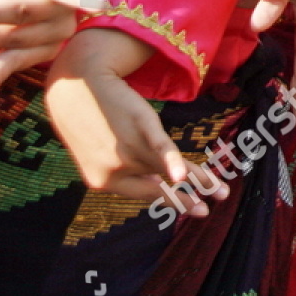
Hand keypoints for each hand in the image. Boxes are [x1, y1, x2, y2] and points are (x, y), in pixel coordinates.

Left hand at [45, 29, 216, 214]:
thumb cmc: (86, 119)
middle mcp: (115, 169)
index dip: (171, 200)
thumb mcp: (97, 152)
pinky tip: (182, 175)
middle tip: (206, 211)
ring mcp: (127, 148)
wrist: (74, 85)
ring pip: (167, 169)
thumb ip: (124, 169)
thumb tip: (156, 183)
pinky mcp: (140, 125)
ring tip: (220, 190)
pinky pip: (160, 148)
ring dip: (198, 179)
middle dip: (187, 200)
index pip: (145, 194)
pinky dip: (172, 162)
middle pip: (159, 186)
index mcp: (103, 180)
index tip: (195, 207)